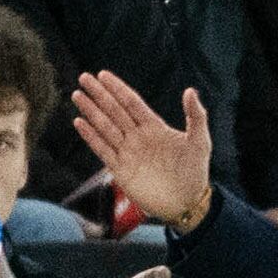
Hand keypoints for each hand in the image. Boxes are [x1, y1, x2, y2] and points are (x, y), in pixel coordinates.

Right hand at [71, 71, 211, 226]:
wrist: (186, 203)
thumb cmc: (195, 172)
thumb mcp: (200, 142)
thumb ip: (196, 116)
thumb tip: (190, 90)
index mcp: (154, 127)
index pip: (132, 103)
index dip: (118, 88)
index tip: (103, 75)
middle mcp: (138, 137)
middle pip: (114, 110)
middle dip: (99, 94)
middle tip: (84, 78)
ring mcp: (128, 153)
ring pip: (105, 127)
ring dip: (91, 111)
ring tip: (77, 96)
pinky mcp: (121, 170)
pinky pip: (102, 150)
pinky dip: (91, 136)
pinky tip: (80, 123)